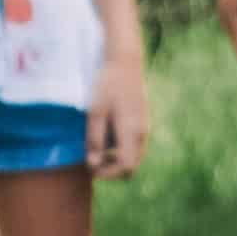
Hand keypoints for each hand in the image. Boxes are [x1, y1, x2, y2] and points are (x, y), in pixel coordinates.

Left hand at [88, 50, 150, 178]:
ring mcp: (145, 127)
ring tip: (98, 150)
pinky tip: (108, 137)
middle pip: (132, 166)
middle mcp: (142, 133)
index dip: (108, 174)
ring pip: (135, 156)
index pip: (126, 167)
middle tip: (92, 162)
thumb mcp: (95, 112)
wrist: (125, 62)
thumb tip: (93, 164)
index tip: (91, 169)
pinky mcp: (143, 121)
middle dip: (112, 170)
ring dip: (117, 160)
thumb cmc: (107, 85)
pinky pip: (135, 145)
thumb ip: (95, 139)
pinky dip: (122, 150)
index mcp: (132, 132)